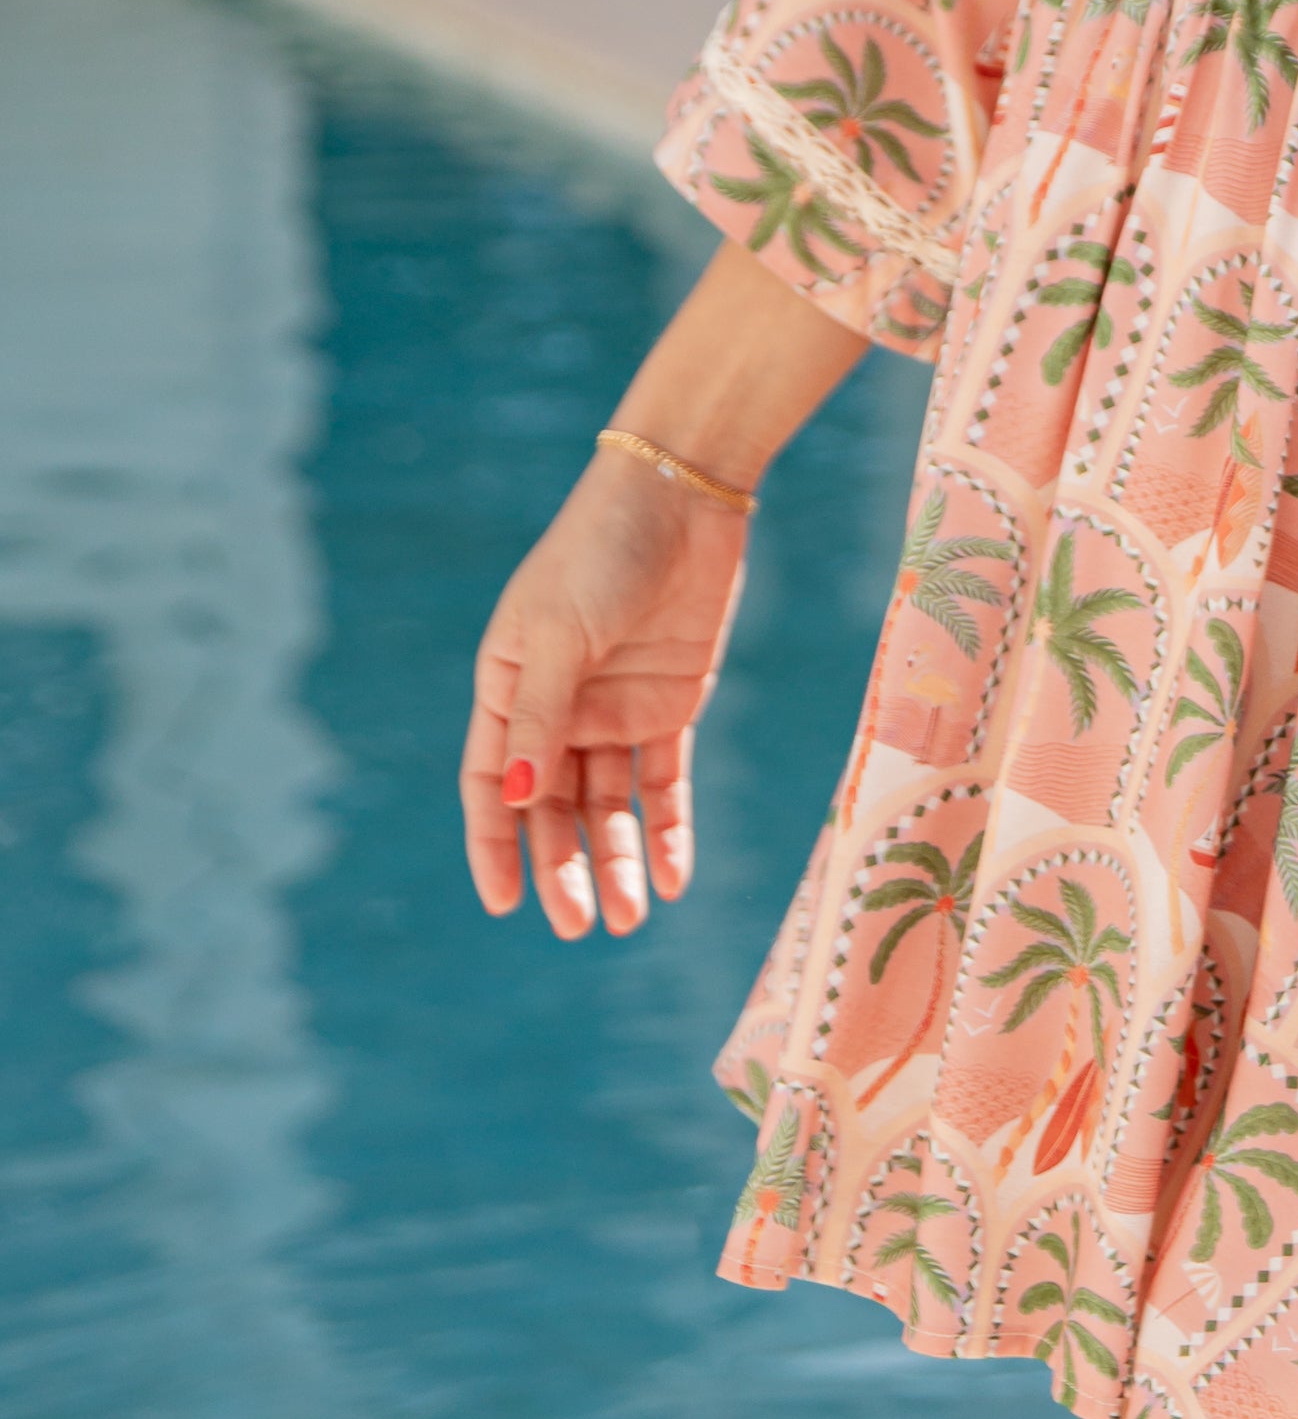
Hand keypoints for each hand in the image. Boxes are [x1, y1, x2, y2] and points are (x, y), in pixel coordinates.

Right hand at [460, 453, 749, 939]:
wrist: (684, 492)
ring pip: (609, 804)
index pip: (492, 782)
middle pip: (552, 806)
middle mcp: (557, 706)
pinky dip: (670, 830)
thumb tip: (515, 800)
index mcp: (508, 684)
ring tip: (632, 918)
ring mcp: (615, 707)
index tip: (505, 904)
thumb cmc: (603, 549)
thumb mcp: (561, 631)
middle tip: (580, 926)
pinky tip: (676, 878)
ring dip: (618, 859)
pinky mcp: (672, 703)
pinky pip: (665, 782)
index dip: (495, 844)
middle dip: (563, 867)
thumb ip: (541, 716)